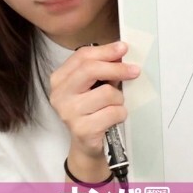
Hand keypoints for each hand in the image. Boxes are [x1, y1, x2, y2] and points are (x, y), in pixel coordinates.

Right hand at [49, 41, 139, 180]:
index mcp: (59, 79)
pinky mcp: (82, 129)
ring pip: (107, 93)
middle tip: (134, 70)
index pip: (82, 56)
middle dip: (116, 68)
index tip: (124, 48)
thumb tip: (120, 52)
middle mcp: (59, 94)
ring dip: (119, 99)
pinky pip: (113, 113)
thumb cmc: (92, 110)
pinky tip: (114, 119)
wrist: (86, 144)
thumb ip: (102, 68)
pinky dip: (120, 114)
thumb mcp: (93, 86)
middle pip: (90, 70)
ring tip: (114, 105)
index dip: (105, 51)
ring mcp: (69, 113)